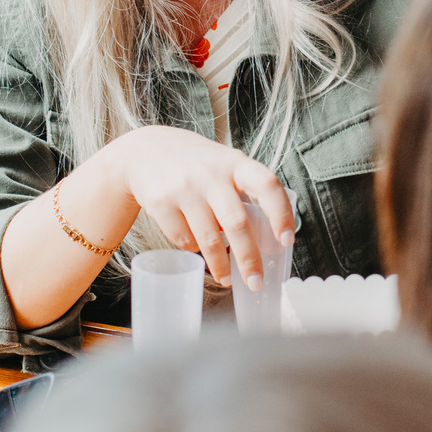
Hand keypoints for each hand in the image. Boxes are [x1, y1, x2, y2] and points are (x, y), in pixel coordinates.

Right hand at [109, 125, 293, 288]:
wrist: (144, 149)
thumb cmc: (194, 162)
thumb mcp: (223, 163)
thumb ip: (243, 189)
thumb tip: (268, 234)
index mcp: (234, 163)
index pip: (266, 185)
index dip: (281, 213)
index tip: (287, 240)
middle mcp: (211, 174)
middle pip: (237, 223)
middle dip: (249, 258)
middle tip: (256, 282)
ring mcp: (185, 188)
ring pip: (209, 239)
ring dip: (221, 266)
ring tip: (227, 279)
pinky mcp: (161, 203)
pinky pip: (184, 239)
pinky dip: (194, 250)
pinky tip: (197, 249)